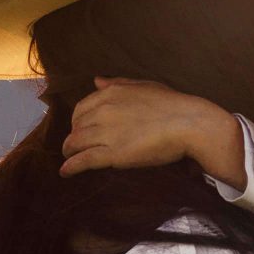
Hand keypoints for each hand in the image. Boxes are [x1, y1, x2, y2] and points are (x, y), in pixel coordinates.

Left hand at [58, 78, 239, 180]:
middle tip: (78, 145)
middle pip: (76, 126)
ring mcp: (106, 133)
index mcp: (110, 93)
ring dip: (70, 152)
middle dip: (74, 136)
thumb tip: (96, 80)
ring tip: (69, 158)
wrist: (188, 123)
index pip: (81, 108)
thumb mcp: (143, 86)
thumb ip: (117, 84)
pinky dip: (71, 167)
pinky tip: (65, 172)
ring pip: (76, 143)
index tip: (82, 128)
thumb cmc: (172, 104)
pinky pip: (84, 160)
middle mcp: (103, 111)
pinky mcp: (112, 154)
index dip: (78, 121)